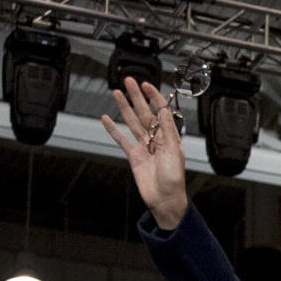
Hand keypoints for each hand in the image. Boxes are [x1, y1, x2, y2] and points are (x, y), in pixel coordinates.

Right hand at [100, 76, 188, 229]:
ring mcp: (144, 147)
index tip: (145, 84)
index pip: (160, 111)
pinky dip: (113, 130)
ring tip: (116, 92)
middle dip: (136, 97)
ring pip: (132, 123)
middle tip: (128, 81)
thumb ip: (168, 130)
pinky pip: (122, 140)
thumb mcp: (174, 152)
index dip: (153, 97)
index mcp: (169, 137)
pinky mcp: (134, 157)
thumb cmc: (174, 179)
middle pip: (144, 113)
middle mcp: (156, 139)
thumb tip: (164, 110)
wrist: (164, 200)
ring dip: (124, 108)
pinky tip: (106, 119)